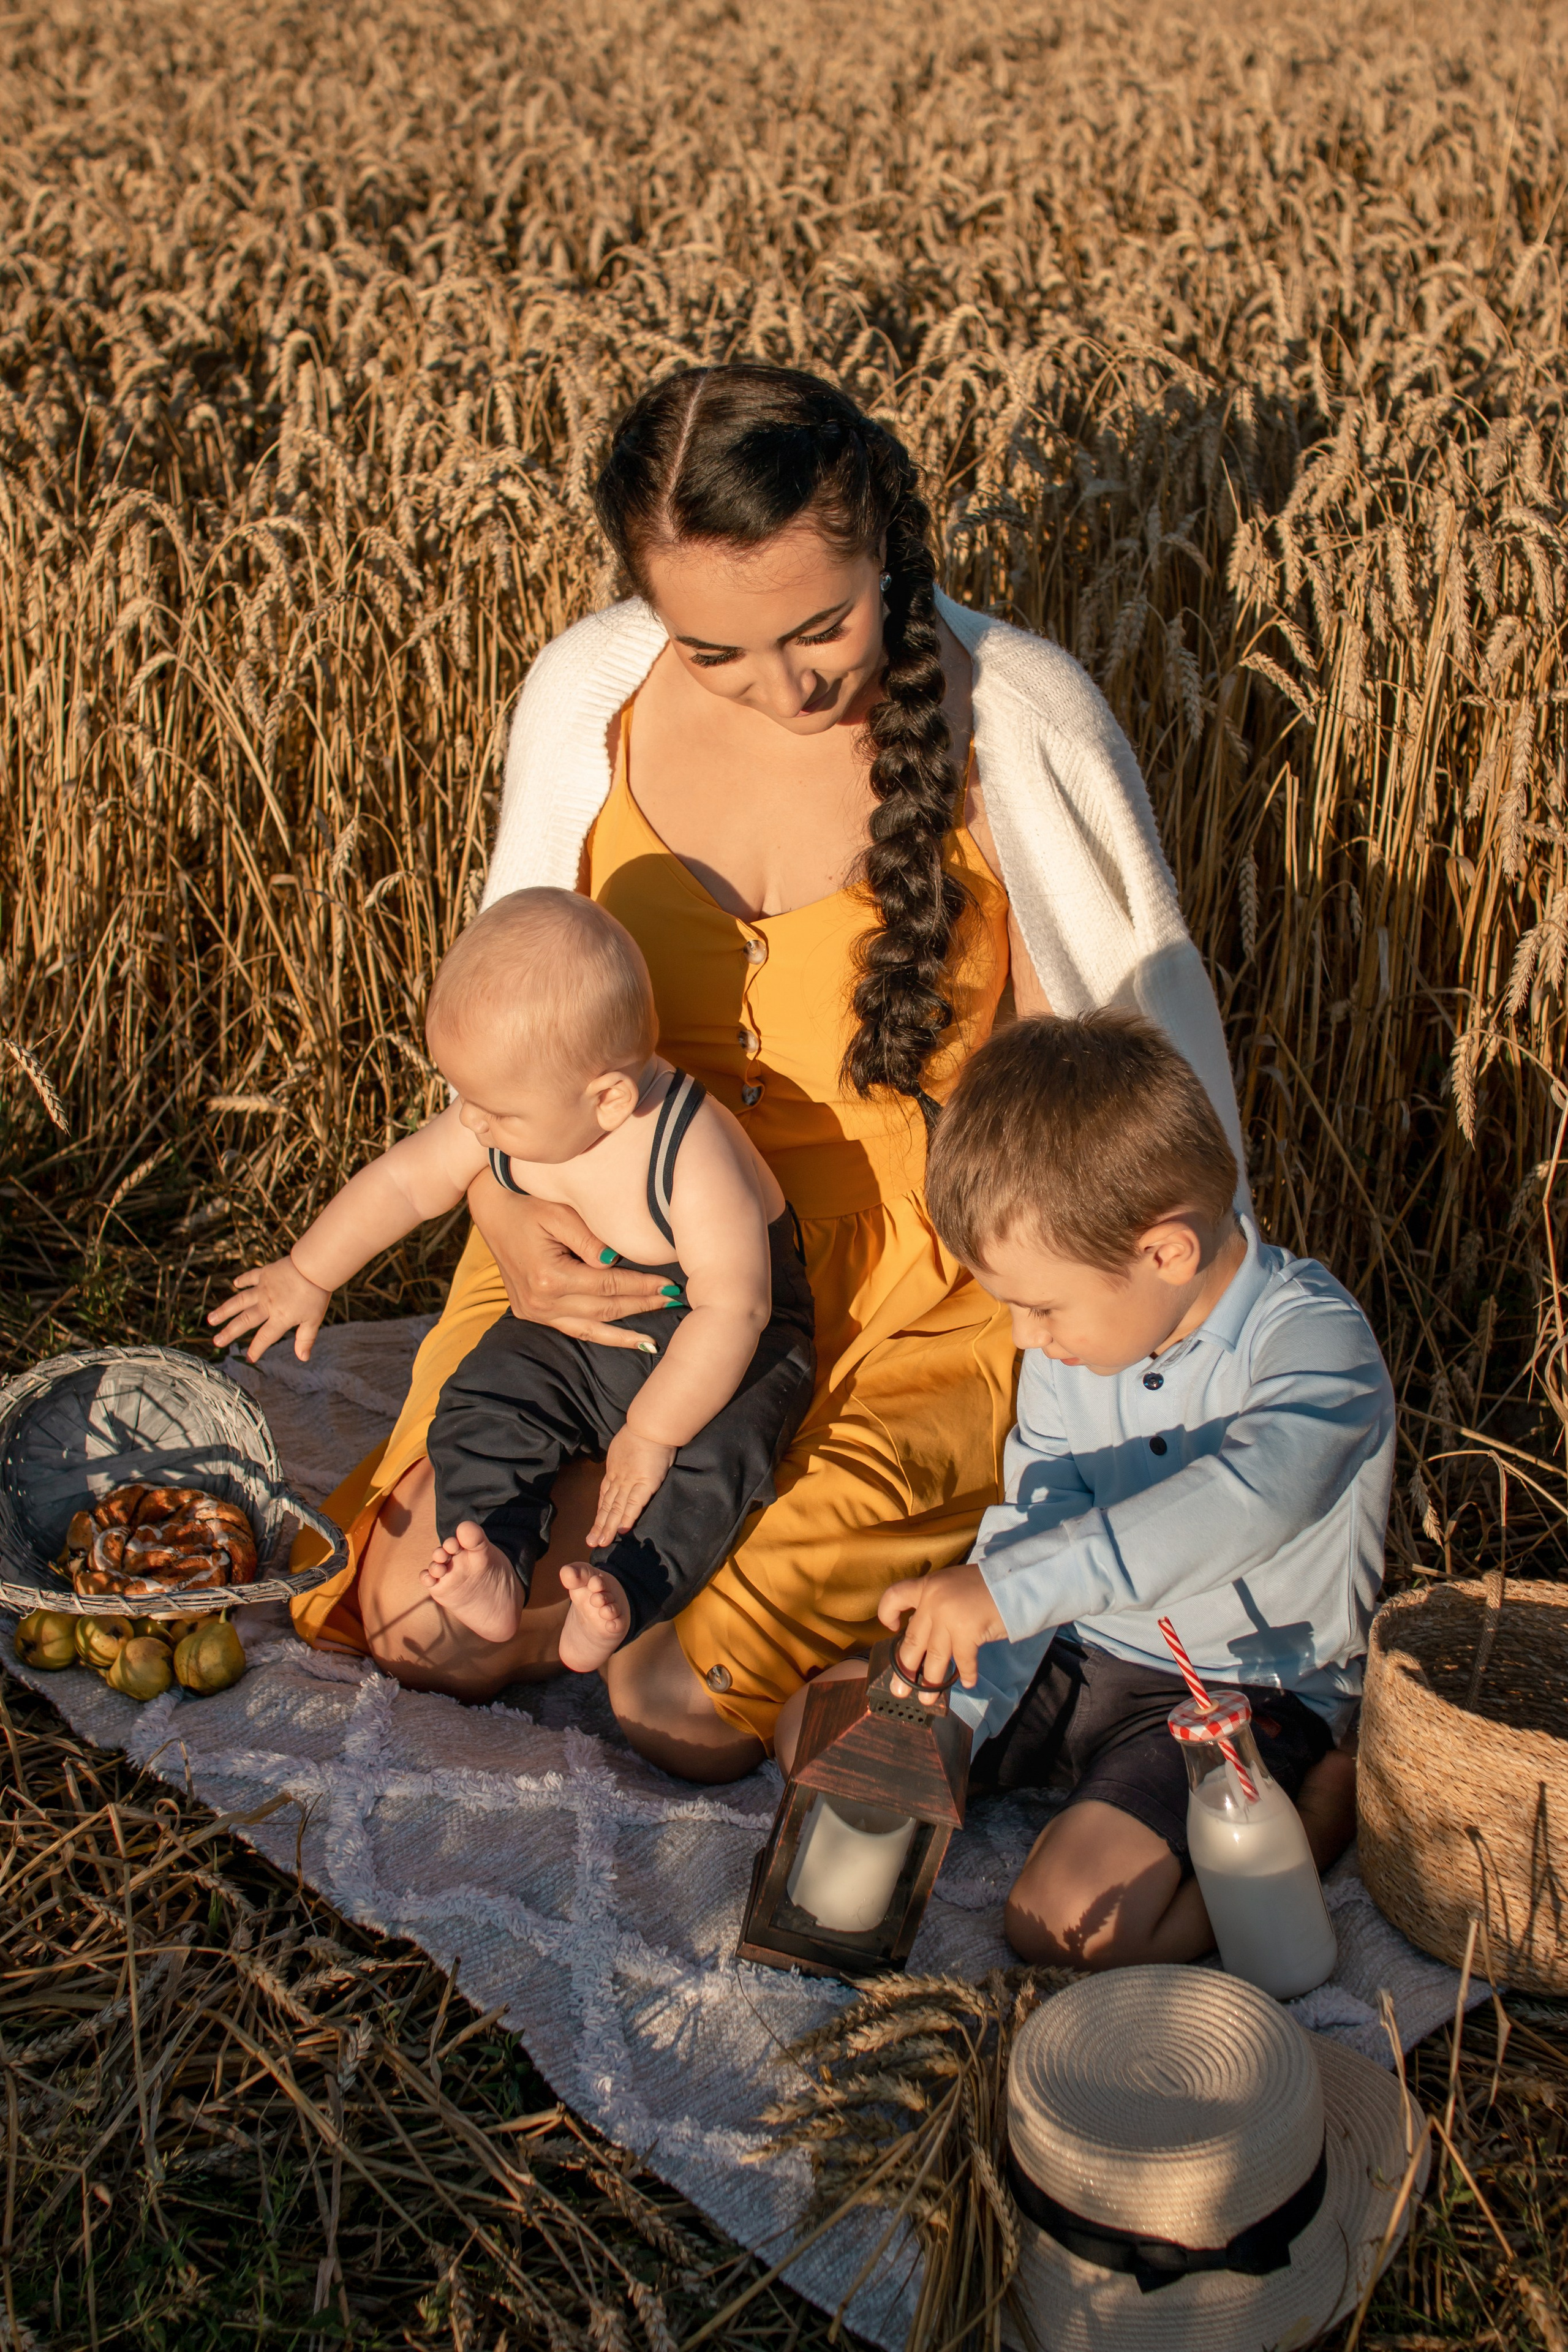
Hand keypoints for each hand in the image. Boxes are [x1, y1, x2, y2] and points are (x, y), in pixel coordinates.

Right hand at [206, 1254, 330, 1363]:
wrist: (314, 1267)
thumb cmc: (316, 1295)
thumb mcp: (313, 1320)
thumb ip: (305, 1339)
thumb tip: (302, 1358)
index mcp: (279, 1318)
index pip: (264, 1338)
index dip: (256, 1349)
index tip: (249, 1359)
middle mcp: (267, 1304)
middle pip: (245, 1321)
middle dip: (229, 1332)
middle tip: (216, 1341)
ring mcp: (264, 1288)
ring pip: (240, 1301)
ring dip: (224, 1310)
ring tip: (211, 1319)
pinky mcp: (265, 1273)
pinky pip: (251, 1277)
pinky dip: (242, 1280)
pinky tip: (235, 1284)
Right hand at [468, 1173, 669, 1349]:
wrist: (492, 1209)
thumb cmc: (529, 1203)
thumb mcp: (560, 1212)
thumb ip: (590, 1240)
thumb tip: (617, 1262)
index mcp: (549, 1277)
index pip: (608, 1285)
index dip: (642, 1286)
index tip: (670, 1284)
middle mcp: (541, 1302)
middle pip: (604, 1309)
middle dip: (642, 1306)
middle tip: (674, 1301)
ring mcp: (534, 1312)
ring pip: (592, 1328)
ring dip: (626, 1332)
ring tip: (656, 1336)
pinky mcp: (532, 1313)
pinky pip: (574, 1330)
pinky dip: (603, 1337)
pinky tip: (628, 1341)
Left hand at [587, 1426, 675, 1546]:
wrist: (650, 1426)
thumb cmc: (643, 1433)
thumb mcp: (625, 1448)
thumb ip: (624, 1460)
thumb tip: (626, 1462)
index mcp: (614, 1471)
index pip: (605, 1496)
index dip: (600, 1513)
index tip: (595, 1526)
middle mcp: (619, 1480)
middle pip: (607, 1506)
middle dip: (599, 1525)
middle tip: (591, 1542)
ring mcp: (630, 1482)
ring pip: (616, 1509)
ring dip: (609, 1527)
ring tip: (602, 1542)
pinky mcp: (644, 1484)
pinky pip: (634, 1504)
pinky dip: (627, 1518)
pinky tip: (622, 1531)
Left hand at [877, 1563, 1006, 1701]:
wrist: (1016, 1580)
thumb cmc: (987, 1585)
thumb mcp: (953, 1586)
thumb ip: (936, 1605)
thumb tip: (926, 1636)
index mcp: (927, 1586)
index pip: (895, 1596)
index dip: (886, 1613)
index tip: (892, 1629)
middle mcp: (933, 1601)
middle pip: (912, 1640)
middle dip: (904, 1669)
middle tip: (899, 1690)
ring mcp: (949, 1617)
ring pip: (934, 1657)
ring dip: (930, 1681)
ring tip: (926, 1699)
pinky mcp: (966, 1631)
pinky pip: (963, 1661)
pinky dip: (967, 1674)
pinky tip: (968, 1683)